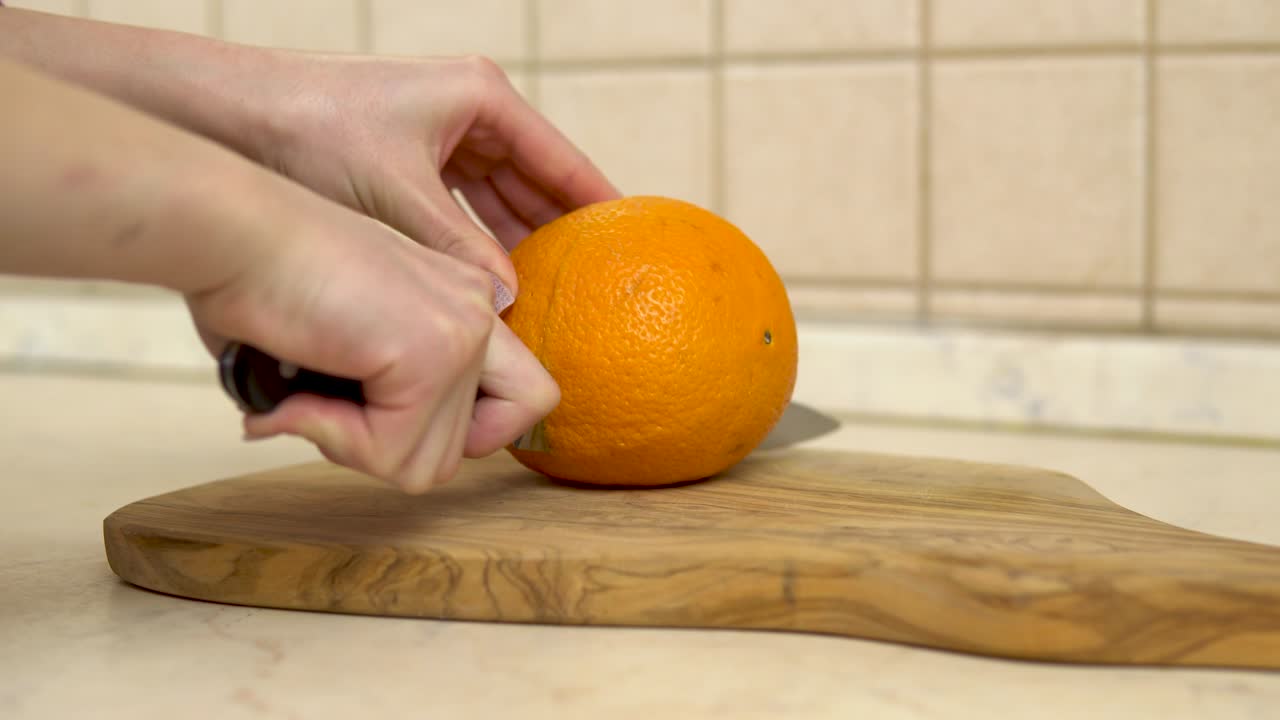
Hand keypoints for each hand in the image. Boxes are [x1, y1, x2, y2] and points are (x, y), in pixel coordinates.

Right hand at [186, 187, 558, 492]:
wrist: (227, 231)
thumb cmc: (255, 276)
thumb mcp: (345, 343)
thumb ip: (384, 396)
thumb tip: (378, 453)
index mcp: (465, 299)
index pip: (526, 400)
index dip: (464, 432)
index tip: (390, 416)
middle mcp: (478, 308)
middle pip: (474, 446)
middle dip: (391, 448)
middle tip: (328, 405)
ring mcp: (464, 328)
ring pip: (430, 463)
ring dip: (356, 447)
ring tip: (308, 391)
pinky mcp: (432, 349)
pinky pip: (392, 451)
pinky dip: (334, 438)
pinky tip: (299, 392)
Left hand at [243, 53, 620, 294]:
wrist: (227, 114)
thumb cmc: (308, 132)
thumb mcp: (397, 197)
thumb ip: (457, 249)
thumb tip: (507, 303)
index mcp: (480, 97)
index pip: (559, 159)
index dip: (596, 203)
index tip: (629, 243)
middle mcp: (467, 109)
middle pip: (533, 178)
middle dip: (556, 230)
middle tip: (588, 284)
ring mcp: (439, 130)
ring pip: (498, 194)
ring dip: (516, 239)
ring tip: (548, 291)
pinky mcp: (409, 154)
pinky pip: (463, 202)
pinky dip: (477, 237)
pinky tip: (490, 277)